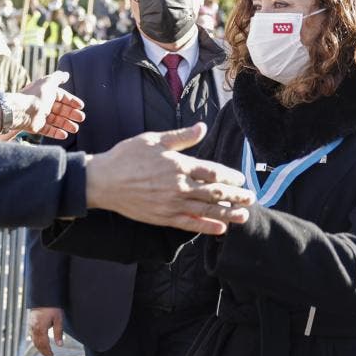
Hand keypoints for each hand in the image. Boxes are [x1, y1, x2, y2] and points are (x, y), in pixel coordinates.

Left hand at [0, 71, 84, 138]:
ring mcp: (40, 116)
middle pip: (60, 110)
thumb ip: (58, 78)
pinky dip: (56, 133)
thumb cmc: (36, 95)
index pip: (62, 97)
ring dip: (66, 124)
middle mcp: (43, 104)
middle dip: (71, 114)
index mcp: (46, 93)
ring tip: (75, 129)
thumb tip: (66, 74)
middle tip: (81, 118)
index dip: (72, 101)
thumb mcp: (49, 82)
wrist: (21, 110)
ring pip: (56, 121)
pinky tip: (65, 135)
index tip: (81, 106)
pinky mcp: (36, 127)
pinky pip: (48, 130)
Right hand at [28, 307, 63, 355]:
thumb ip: (58, 333)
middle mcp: (34, 328)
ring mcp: (31, 325)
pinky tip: (40, 343)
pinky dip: (36, 341)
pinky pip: (32, 335)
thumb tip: (60, 345)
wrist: (43, 297)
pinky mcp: (30, 323)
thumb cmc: (52, 307)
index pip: (43, 343)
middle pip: (37, 343)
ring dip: (39, 347)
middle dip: (43, 351)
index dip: (47, 351)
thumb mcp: (58, 319)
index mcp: (40, 328)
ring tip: (45, 352)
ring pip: (34, 340)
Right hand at [88, 124, 254, 235]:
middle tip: (251, 198)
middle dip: (235, 195)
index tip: (240, 179)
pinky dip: (206, 226)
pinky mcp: (163, 217)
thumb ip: (181, 137)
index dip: (229, 176)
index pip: (212, 171)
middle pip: (215, 192)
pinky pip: (190, 223)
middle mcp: (179, 186)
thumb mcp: (154, 140)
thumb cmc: (126, 157)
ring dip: (228, 212)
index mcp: (179, 165)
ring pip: (206, 209)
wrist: (103, 181)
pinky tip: (220, 228)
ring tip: (244, 215)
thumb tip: (202, 128)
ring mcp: (172, 204)